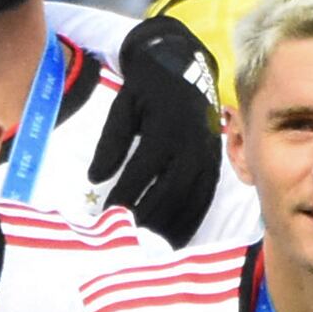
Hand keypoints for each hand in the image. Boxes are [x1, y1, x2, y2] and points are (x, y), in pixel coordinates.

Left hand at [84, 16, 227, 242]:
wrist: (185, 65)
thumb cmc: (147, 88)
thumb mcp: (123, 107)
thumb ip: (110, 143)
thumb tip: (96, 179)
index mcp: (164, 130)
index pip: (140, 173)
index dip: (122, 197)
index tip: (105, 216)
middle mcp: (190, 145)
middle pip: (168, 193)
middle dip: (146, 218)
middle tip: (127, 239)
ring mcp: (207, 155)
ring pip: (190, 200)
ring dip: (169, 226)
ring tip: (150, 246)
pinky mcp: (216, 162)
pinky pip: (205, 197)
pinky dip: (190, 220)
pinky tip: (176, 236)